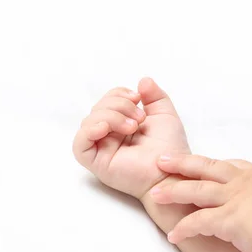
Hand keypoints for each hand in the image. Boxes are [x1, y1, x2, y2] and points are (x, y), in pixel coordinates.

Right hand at [72, 78, 189, 198]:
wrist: (172, 170)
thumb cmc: (170, 148)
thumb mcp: (164, 114)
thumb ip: (154, 96)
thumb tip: (142, 80)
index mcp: (121, 125)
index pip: (107, 102)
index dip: (118, 94)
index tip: (137, 97)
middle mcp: (108, 136)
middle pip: (97, 109)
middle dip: (118, 105)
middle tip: (139, 118)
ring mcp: (101, 149)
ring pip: (88, 122)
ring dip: (110, 116)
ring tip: (132, 126)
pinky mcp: (96, 163)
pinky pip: (79, 145)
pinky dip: (89, 131)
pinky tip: (105, 128)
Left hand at [149, 155, 251, 251]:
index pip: (227, 165)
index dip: (207, 164)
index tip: (193, 161)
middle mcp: (241, 185)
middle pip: (203, 169)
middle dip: (180, 164)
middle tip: (160, 160)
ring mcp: (233, 200)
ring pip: (194, 191)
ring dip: (172, 192)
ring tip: (155, 195)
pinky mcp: (228, 220)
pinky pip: (197, 223)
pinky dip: (183, 229)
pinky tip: (173, 236)